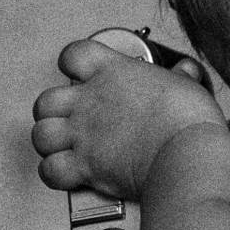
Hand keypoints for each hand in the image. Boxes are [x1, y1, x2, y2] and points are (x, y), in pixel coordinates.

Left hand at [31, 37, 227, 199]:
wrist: (187, 153)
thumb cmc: (188, 121)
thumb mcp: (188, 86)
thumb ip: (180, 77)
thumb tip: (185, 71)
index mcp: (111, 72)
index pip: (73, 55)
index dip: (72, 64)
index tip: (81, 74)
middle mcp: (90, 101)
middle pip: (46, 101)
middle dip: (53, 113)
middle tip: (69, 120)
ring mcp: (83, 134)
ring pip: (41, 135)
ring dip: (49, 144)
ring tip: (64, 149)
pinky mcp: (84, 166)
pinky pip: (50, 170)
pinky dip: (54, 174)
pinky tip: (67, 175)